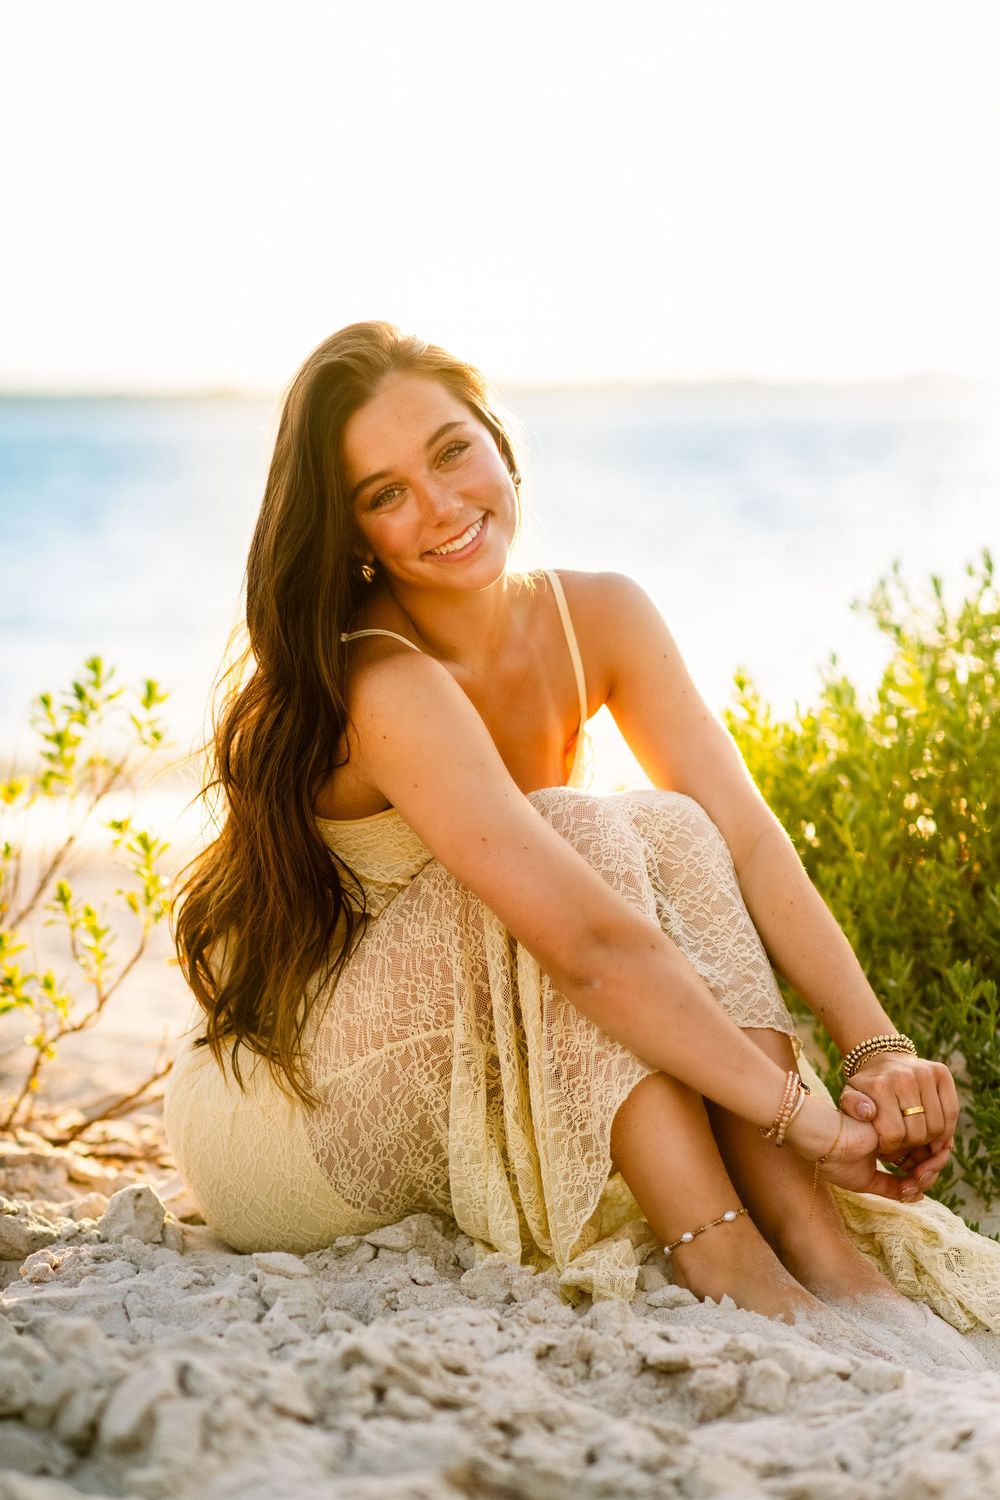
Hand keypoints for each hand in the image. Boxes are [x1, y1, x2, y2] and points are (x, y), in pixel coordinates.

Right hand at [786, 1098, 927, 1200]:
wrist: (826, 1143)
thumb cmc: (838, 1161)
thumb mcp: (867, 1181)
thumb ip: (891, 1187)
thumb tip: (918, 1196)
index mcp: (887, 1144)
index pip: (916, 1160)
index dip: (923, 1175)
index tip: (916, 1189)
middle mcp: (896, 1133)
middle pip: (927, 1153)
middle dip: (930, 1172)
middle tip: (920, 1184)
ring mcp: (900, 1126)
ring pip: (930, 1147)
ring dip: (931, 1168)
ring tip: (918, 1180)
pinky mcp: (903, 1122)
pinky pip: (927, 1142)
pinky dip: (929, 1160)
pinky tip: (919, 1173)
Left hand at [838, 1053, 958, 1190]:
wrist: (881, 1059)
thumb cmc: (866, 1088)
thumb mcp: (849, 1097)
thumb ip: (851, 1107)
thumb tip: (868, 1112)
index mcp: (880, 1086)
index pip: (895, 1134)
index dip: (892, 1148)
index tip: (885, 1147)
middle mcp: (904, 1077)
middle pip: (919, 1133)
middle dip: (911, 1147)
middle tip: (902, 1146)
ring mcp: (925, 1073)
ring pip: (938, 1126)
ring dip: (929, 1141)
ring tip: (915, 1140)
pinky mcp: (941, 1072)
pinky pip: (952, 1111)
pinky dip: (947, 1128)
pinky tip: (934, 1136)